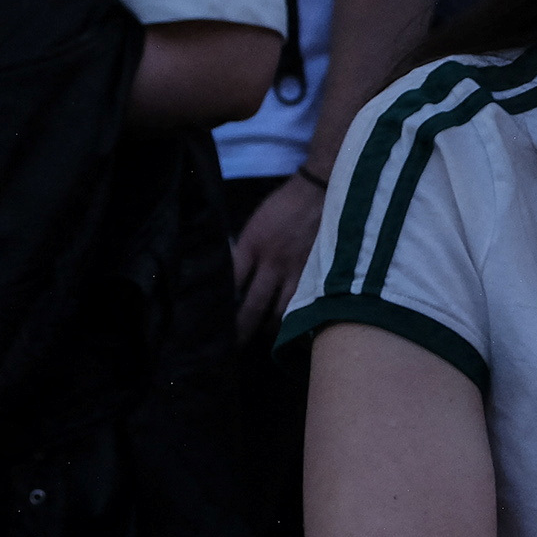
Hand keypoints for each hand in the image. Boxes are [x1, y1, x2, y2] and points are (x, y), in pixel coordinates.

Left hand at [231, 172, 324, 333]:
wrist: (323, 188)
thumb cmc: (284, 204)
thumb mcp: (255, 224)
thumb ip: (244, 251)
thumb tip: (234, 278)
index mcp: (251, 246)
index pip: (228, 285)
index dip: (220, 308)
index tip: (213, 324)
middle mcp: (272, 262)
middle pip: (251, 307)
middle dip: (240, 331)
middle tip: (233, 348)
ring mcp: (298, 269)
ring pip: (282, 311)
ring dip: (271, 328)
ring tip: (266, 336)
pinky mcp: (320, 271)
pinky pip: (307, 302)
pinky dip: (299, 316)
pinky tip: (296, 325)